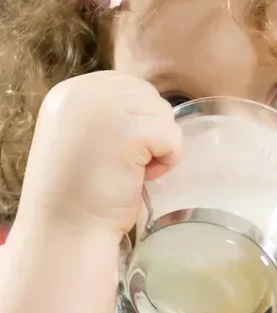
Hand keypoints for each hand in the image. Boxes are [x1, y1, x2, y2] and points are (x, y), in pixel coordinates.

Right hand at [18, 72, 181, 241]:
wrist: (68, 226)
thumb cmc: (81, 189)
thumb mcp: (86, 134)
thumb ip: (109, 112)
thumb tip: (151, 104)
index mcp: (71, 91)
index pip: (129, 86)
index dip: (137, 119)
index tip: (117, 148)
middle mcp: (84, 92)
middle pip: (149, 96)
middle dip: (150, 130)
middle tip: (126, 162)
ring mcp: (106, 110)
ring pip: (164, 114)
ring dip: (158, 146)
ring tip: (128, 169)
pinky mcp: (129, 133)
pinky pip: (172, 136)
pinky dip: (167, 160)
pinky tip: (139, 176)